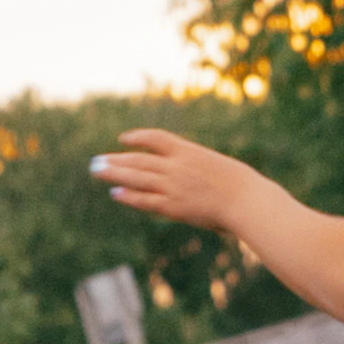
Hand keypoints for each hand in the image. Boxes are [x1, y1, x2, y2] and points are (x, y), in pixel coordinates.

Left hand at [90, 128, 251, 236]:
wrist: (247, 199)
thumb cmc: (241, 186)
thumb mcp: (217, 167)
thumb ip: (198, 169)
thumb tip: (189, 174)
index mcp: (189, 151)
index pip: (156, 138)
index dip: (138, 137)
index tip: (123, 138)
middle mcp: (176, 166)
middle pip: (139, 160)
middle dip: (116, 160)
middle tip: (96, 160)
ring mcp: (173, 185)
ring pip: (137, 177)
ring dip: (115, 174)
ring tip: (97, 171)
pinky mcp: (174, 206)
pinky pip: (146, 200)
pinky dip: (129, 196)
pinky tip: (115, 193)